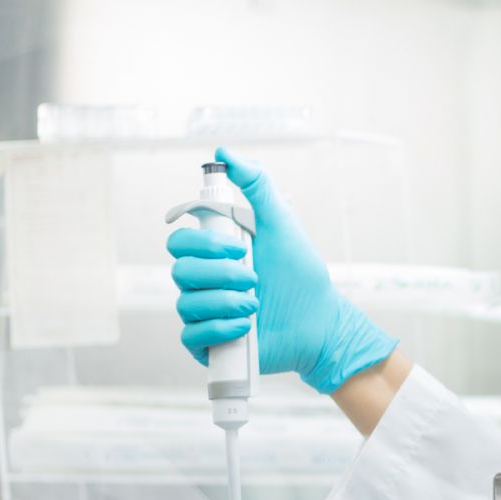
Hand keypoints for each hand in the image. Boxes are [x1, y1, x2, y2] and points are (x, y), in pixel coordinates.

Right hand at [168, 147, 397, 393]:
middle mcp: (203, 282)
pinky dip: (221, 329)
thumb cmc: (301, 276)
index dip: (204, 242)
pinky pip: (192, 336)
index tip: (240, 245)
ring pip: (187, 302)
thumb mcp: (281, 225)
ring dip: (226, 301)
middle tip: (254, 277)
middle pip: (180, 270)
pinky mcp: (208, 346)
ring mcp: (204, 314)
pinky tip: (246, 327)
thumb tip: (225, 152)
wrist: (321, 325)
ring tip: (256, 303)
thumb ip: (257, 187)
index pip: (180, 240)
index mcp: (213, 253)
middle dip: (219, 273)